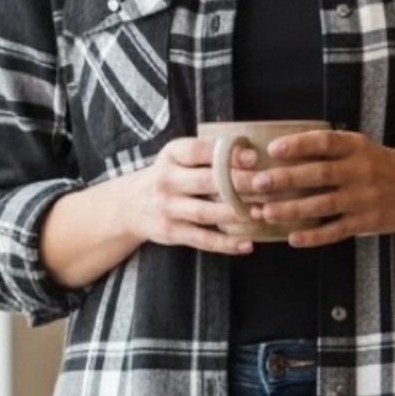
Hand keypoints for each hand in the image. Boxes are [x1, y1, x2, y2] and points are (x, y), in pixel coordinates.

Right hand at [125, 136, 259, 253]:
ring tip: (261, 213)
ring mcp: (168, 208)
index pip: (198, 151)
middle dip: (238, 184)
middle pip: (206, 182)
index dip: (226, 154)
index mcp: (171, 156)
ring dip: (235, 214)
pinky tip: (247, 244)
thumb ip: (206, 155)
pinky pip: (202, 240)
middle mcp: (167, 181)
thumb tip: (251, 155)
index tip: (253, 158)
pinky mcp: (171, 232)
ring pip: (205, 212)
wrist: (128, 206)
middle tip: (266, 186)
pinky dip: (225, 244)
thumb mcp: (177, 158)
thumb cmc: (167, 178)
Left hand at [249, 130, 394, 246]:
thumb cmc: (380, 167)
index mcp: (357, 147)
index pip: (326, 142)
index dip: (299, 144)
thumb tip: (280, 153)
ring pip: (324, 204)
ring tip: (266, 212)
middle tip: (257, 183)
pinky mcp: (367, 222)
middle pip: (320, 173)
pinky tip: (293, 238)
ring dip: (293, 210)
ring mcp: (365, 198)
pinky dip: (314, 236)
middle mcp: (361, 171)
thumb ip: (330, 150)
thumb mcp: (361, 149)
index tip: (272, 149)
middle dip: (286, 179)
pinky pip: (337, 231)